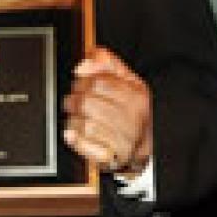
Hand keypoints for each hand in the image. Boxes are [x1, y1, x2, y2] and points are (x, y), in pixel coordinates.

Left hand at [62, 47, 152, 175]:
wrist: (143, 148)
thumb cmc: (133, 112)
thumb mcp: (128, 81)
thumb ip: (109, 64)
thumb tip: (89, 58)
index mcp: (136, 96)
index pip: (99, 81)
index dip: (83, 81)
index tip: (79, 83)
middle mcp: (132, 118)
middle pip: (88, 102)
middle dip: (75, 100)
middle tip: (73, 102)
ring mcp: (122, 140)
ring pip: (83, 123)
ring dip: (74, 120)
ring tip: (78, 118)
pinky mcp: (110, 158)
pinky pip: (83, 144)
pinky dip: (75, 138)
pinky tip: (76, 133)